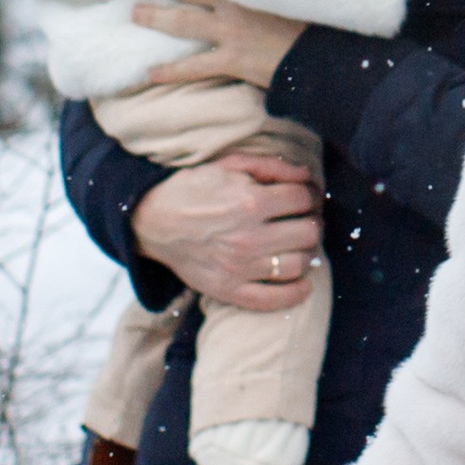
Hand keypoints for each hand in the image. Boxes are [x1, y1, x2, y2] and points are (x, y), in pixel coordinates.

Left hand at [128, 0, 302, 90]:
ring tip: (134, 14)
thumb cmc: (317, 16)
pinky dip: (171, 70)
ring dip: (156, 17)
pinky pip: (194, 66)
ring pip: (183, 22)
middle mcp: (234, 3)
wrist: (327, 51)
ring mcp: (231, 32)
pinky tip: (150, 72)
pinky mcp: (233, 60)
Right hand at [130, 153, 323, 314]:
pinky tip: (303, 283)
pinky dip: (296, 293)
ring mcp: (239, 267)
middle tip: (304, 221)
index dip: (310, 196)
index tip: (306, 198)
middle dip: (312, 223)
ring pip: (298, 265)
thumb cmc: (194, 189)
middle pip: (308, 232)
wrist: (153, 220)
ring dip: (307, 254)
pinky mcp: (228, 290)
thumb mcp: (230, 165)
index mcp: (250, 202)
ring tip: (299, 246)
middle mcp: (248, 237)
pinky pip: (273, 300)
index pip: (303, 199)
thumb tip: (307, 176)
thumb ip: (272, 166)